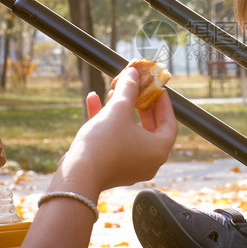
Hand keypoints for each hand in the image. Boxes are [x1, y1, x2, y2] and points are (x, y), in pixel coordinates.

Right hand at [59, 67, 176, 193]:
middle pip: (150, 127)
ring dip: (121, 110)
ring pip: (129, 132)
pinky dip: (107, 123)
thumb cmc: (104, 142)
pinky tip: (93, 101)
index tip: (155, 87)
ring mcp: (130, 166)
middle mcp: (148, 161)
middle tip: (137, 88)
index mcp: (158, 149)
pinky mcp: (112, 167)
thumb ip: (128, 88)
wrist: (77, 175)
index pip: (169, 122)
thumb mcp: (118, 109)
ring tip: (111, 91)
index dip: (162, 102)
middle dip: (140, 105)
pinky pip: (115, 141)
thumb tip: (133, 73)